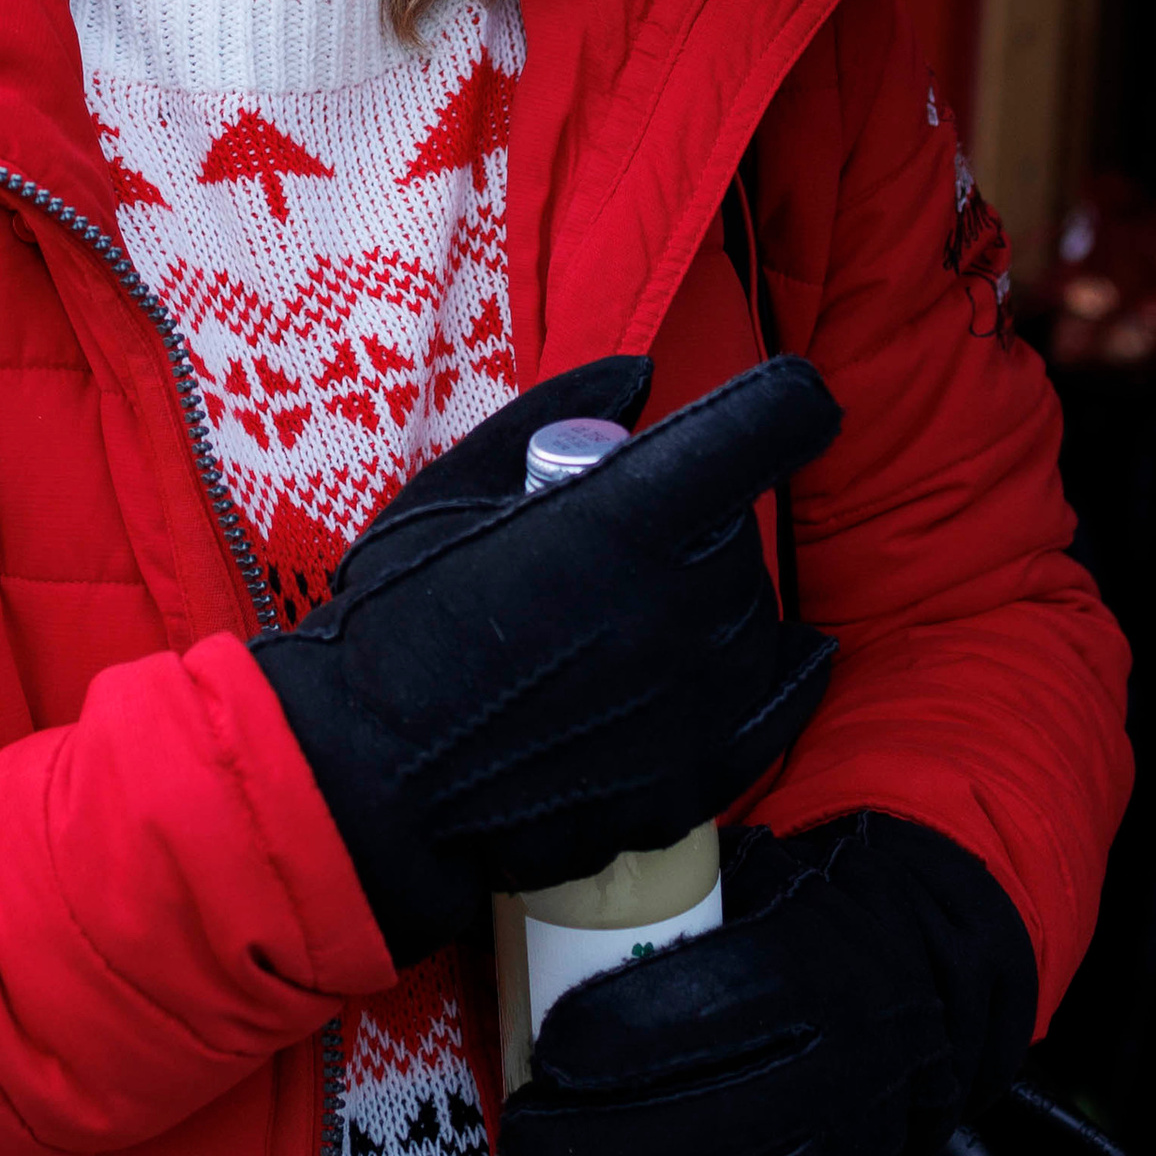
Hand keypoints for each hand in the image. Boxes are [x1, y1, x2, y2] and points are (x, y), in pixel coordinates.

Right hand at [250, 353, 840, 964]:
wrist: (371, 777)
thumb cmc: (396, 618)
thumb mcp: (454, 486)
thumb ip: (556, 416)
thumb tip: (641, 378)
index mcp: (628, 514)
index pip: (774, 425)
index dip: (784, 406)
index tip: (780, 407)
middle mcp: (684, 602)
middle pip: (741, 531)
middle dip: (696, 519)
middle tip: (616, 540)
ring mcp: (699, 699)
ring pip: (755, 617)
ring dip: (716, 600)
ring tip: (629, 617)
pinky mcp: (697, 777)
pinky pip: (776, 706)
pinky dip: (781, 673)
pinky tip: (777, 657)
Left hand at [502, 813, 1037, 1155]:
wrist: (915, 984)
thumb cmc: (791, 914)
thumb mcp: (746, 873)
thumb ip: (664, 884)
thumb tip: (541, 873)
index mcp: (819, 969)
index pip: (724, 1006)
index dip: (631, 1034)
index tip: (551, 1051)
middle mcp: (846, 1070)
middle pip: (719, 1123)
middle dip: (604, 1145)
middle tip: (520, 1142)